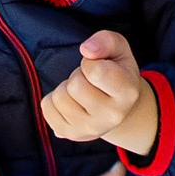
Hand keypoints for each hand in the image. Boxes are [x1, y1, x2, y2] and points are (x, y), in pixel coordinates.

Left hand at [40, 31, 160, 155]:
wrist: (116, 107)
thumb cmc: (117, 72)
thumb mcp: (119, 50)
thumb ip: (106, 40)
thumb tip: (86, 49)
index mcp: (128, 93)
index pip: (96, 71)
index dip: (90, 62)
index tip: (98, 66)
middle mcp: (111, 116)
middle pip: (75, 86)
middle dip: (78, 76)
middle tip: (89, 80)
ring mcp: (90, 129)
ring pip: (59, 97)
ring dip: (65, 88)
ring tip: (80, 92)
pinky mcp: (70, 134)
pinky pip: (46, 108)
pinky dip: (53, 100)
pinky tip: (71, 102)